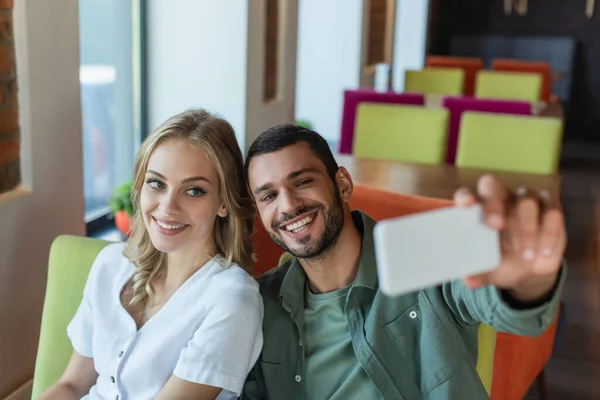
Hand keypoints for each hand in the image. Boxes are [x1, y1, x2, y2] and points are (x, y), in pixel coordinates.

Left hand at [454, 175, 565, 301]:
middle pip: (493, 186)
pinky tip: (544, 253)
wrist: (529, 272)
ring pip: (525, 200)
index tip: (466, 205)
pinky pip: (552, 212)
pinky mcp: (550, 209)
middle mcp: (499, 199)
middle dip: (493, 204)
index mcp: (477, 210)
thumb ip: (477, 274)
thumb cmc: (500, 263)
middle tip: (495, 226)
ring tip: (525, 257)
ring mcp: (525, 201)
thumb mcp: (488, 271)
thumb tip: (469, 280)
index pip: (466, 193)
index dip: (465, 196)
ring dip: (526, 229)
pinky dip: (549, 234)